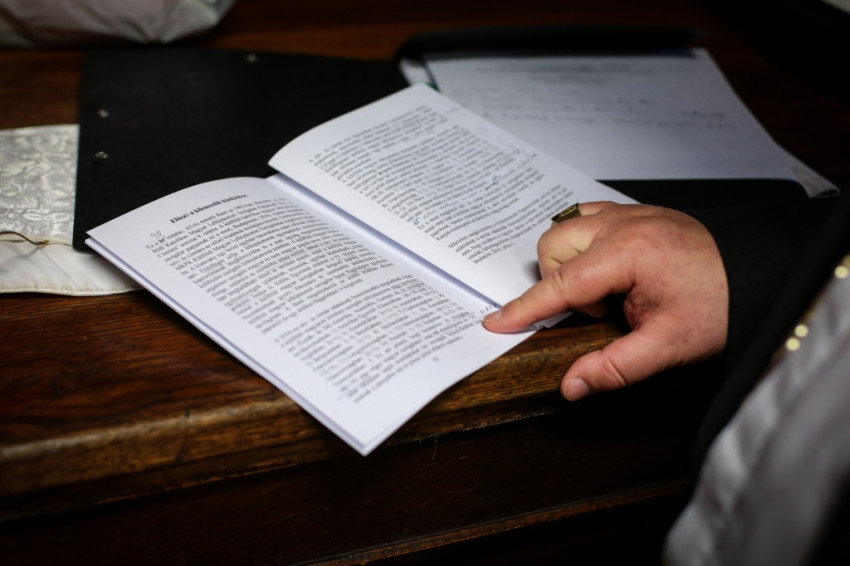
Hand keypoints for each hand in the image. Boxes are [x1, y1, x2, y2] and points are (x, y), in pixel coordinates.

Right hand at [484, 201, 728, 399]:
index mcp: (627, 255)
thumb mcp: (669, 347)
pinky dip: (584, 243)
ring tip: (606, 288)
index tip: (495, 322)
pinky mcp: (636, 212)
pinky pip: (587, 217)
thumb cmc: (721, 305)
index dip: (524, 309)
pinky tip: (608, 266)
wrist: (759, 274)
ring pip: (566, 227)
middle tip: (599, 310)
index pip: (559, 286)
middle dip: (560, 282)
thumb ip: (615, 367)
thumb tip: (571, 385)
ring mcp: (629, 213)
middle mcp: (622, 225)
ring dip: (571, 260)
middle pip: (553, 247)